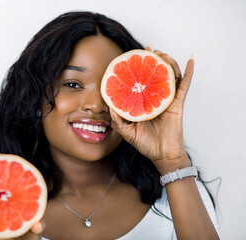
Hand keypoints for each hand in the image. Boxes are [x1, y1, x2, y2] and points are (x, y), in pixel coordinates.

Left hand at [110, 47, 192, 173]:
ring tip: (162, 53)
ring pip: (170, 76)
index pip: (141, 83)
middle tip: (148, 50)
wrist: (162, 155)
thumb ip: (117, 120)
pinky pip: (184, 85)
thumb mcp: (127, 132)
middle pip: (156, 75)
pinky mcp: (177, 103)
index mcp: (144, 103)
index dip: (138, 70)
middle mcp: (156, 99)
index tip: (132, 58)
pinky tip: (190, 61)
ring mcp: (167, 99)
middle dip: (152, 61)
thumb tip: (108, 107)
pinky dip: (189, 73)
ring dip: (167, 63)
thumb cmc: (146, 144)